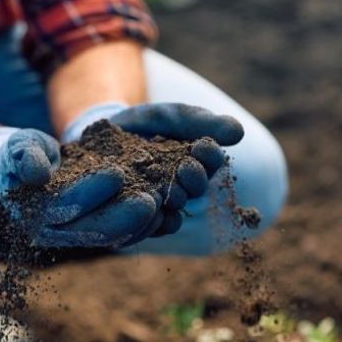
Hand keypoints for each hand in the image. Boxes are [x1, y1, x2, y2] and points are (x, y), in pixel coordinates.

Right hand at [0, 128, 160, 247]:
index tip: (117, 172)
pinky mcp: (97, 230)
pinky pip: (124, 233)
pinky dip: (146, 225)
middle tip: (153, 199)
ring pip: (114, 235)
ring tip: (165, 205)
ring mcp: (78, 235)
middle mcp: (57, 233)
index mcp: (35, 213)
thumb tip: (36, 172)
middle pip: (95, 229)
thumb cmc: (18, 155)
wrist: (23, 170)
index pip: (65, 206)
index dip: (90, 191)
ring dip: (142, 224)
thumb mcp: (17, 147)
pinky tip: (168, 210)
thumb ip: (23, 156)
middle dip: (126, 215)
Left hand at [63, 102, 243, 242]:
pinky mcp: (135, 216)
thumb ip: (200, 121)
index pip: (211, 162)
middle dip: (194, 180)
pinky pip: (147, 225)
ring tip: (170, 192)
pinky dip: (150, 220)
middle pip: (195, 189)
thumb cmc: (142, 125)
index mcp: (196, 163)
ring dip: (174, 200)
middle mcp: (181, 187)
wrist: (103, 135)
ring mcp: (158, 202)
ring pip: (173, 210)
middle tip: (185, 170)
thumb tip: (238, 132)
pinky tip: (149, 211)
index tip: (203, 146)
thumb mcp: (169, 115)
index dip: (210, 157)